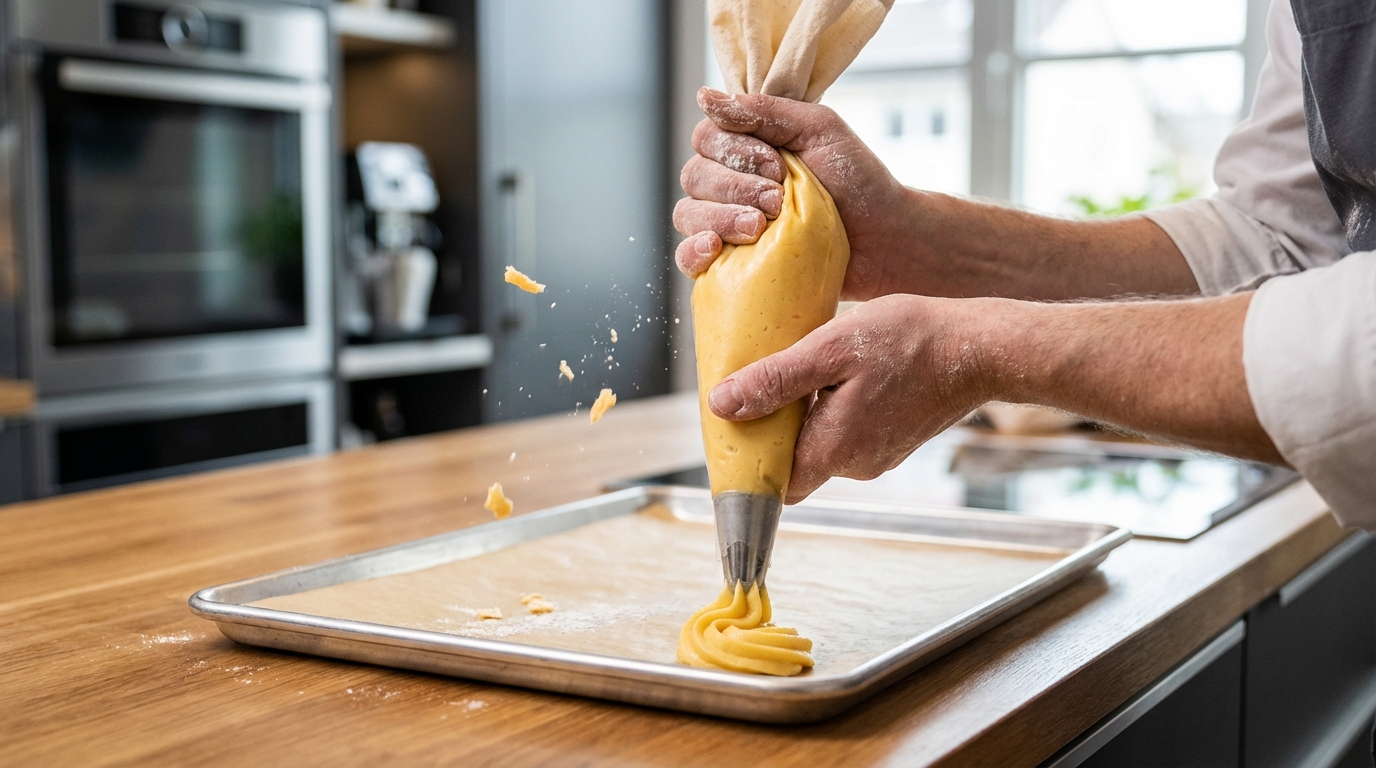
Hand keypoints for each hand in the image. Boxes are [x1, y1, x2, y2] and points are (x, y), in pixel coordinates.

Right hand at [673, 87, 912, 300]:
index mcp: (747, 149)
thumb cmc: (858, 182)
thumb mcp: (818, 130)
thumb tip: (705, 97)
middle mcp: (730, 184)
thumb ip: (765, 111)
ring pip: (688, 214)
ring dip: (721, 217)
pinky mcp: (731, 265)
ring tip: (761, 227)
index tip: (778, 166)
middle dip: (735, 187)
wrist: (885, 240)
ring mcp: (728, 225)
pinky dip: (693, 251)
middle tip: (777, 200)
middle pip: (694, 176)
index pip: (706, 138)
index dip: (734, 152)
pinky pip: (687, 258)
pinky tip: (715, 249)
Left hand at [705, 295, 992, 502]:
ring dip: (806, 413)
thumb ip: (776, 380)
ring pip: (822, 444)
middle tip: (762, 379)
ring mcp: (879, 455)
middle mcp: (856, 465)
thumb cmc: (910, 341)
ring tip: (801, 368)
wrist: (981, 347)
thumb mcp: (830, 349)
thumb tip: (723, 405)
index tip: (734, 425)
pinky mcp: (894, 439)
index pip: (774, 482)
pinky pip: (848, 432)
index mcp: (835, 450)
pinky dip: (833, 409)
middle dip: (776, 427)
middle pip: (795, 461)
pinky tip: (836, 373)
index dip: (750, 459)